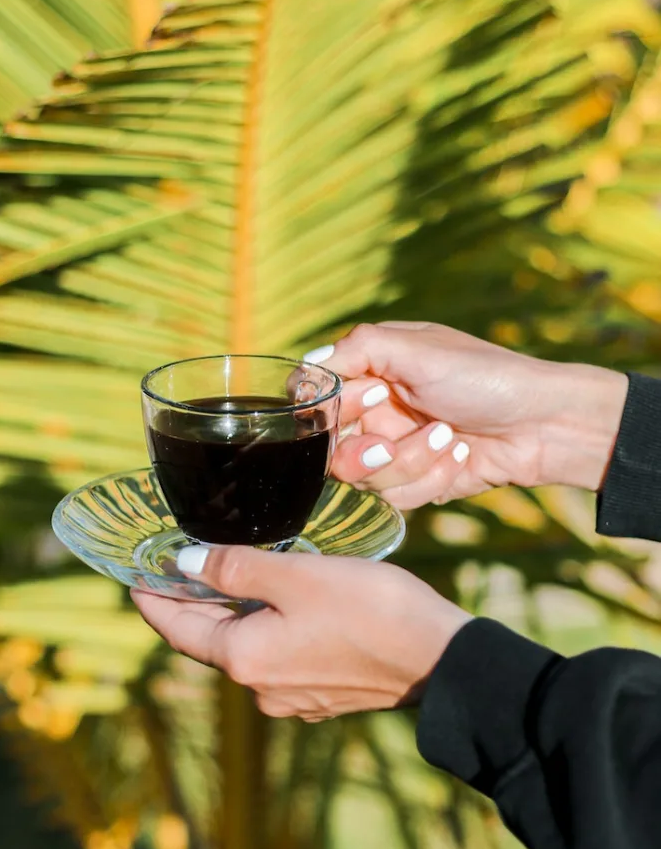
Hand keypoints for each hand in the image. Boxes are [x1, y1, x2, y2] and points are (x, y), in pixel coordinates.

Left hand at [131, 545, 468, 719]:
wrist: (443, 660)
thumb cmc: (370, 610)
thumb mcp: (296, 577)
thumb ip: (235, 570)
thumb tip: (185, 564)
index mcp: (245, 661)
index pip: (178, 630)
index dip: (153, 601)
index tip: (134, 580)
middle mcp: (261, 689)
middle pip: (211, 641)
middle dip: (193, 605)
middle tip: (178, 567)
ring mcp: (293, 697)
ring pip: (247, 648)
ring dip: (233, 615)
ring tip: (227, 576)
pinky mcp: (323, 694)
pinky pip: (278, 656)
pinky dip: (266, 628)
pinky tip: (278, 602)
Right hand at [304, 321, 627, 507]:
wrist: (544, 424)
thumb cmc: (484, 376)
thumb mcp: (418, 349)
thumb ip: (357, 349)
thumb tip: (304, 367)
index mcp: (369, 372)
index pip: (313, 399)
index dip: (329, 411)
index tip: (370, 399)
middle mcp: (373, 412)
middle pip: (329, 450)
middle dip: (367, 449)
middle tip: (394, 439)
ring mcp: (392, 450)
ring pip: (363, 479)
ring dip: (410, 462)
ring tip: (447, 439)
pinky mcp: (415, 483)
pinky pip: (395, 498)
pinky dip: (431, 480)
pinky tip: (460, 456)